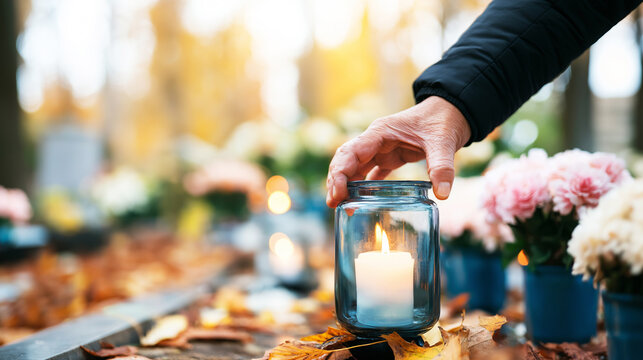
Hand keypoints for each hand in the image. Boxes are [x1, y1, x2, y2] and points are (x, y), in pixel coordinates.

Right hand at [326, 96, 470, 206]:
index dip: (340, 173)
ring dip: (346, 185)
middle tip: (333, 205)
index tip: (338, 193)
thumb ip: (442, 166)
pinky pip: (371, 172)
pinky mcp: (391, 157)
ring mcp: (382, 149)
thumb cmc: (444, 120)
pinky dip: (363, 187)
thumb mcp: (444, 142)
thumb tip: (443, 194)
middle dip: (336, 181)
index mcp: (381, 132)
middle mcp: (376, 141)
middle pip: (346, 160)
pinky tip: (359, 202)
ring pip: (355, 167)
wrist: (453, 110)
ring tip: (342, 207)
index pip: (351, 152)